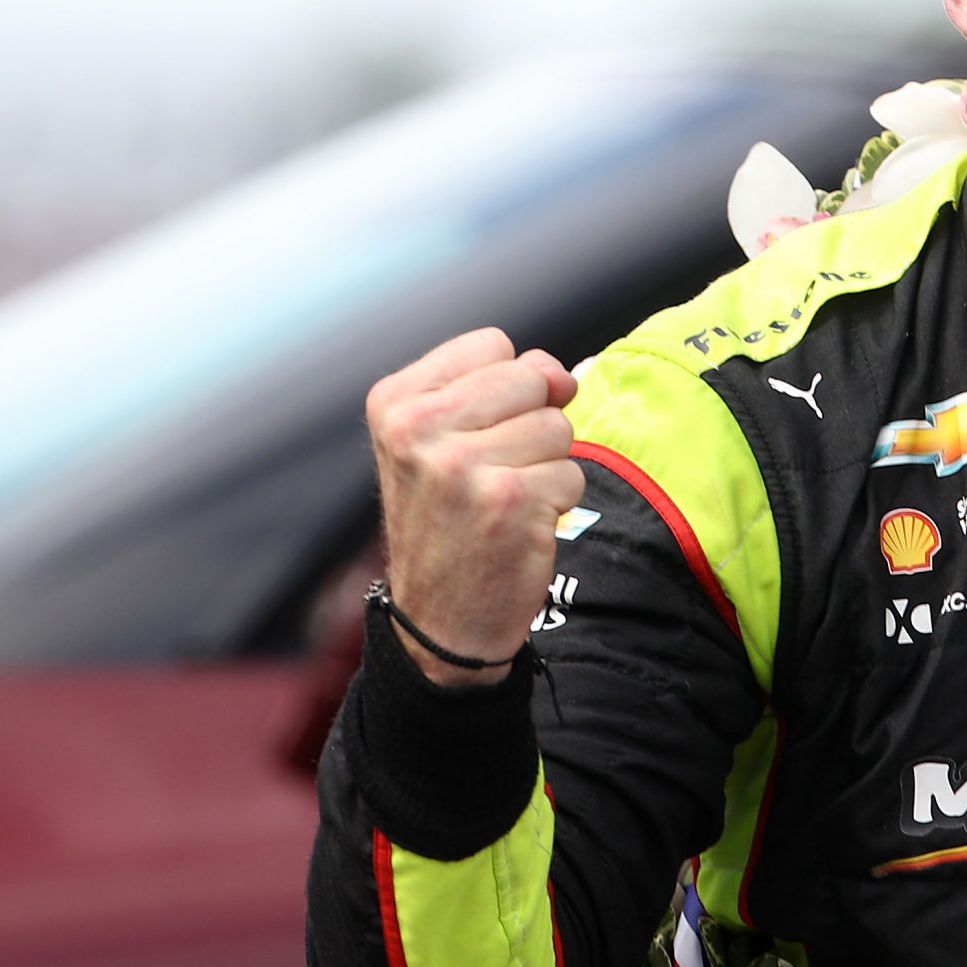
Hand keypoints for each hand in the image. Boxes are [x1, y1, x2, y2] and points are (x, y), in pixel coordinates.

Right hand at [365, 328, 585, 683]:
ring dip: (546, 466)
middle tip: (493, 474)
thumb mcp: (441, 442)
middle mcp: (418, 429)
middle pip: (532, 378)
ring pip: (558, 427)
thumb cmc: (449, 521)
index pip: (494, 344)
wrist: (440, 622)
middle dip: (533, 424)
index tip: (476, 434)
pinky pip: (572, 472)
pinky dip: (557, 502)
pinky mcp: (509, 501)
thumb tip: (563, 375)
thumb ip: (499, 387)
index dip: (507, 387)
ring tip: (503, 501)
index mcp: (394, 402)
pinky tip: (518, 528)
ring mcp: (462, 465)